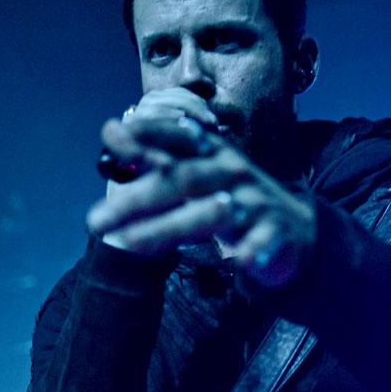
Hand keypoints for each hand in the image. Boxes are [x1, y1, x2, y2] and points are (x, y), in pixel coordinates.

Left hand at [88, 93, 315, 287]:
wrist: (295, 228)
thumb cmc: (235, 197)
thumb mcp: (201, 173)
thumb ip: (161, 157)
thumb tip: (112, 131)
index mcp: (213, 154)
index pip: (179, 137)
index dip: (149, 133)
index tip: (112, 134)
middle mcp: (232, 173)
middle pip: (183, 181)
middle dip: (137, 199)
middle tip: (95, 221)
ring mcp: (256, 202)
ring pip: (212, 214)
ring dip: (170, 227)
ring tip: (132, 243)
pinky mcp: (275, 233)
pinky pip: (262, 242)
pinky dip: (254, 250)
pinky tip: (241, 260)